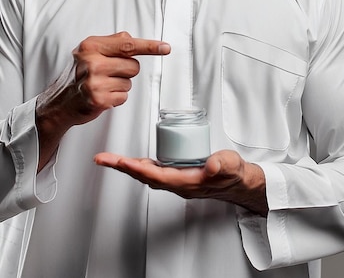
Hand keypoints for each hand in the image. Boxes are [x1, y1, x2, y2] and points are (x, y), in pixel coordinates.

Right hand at [36, 32, 169, 170]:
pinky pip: (123, 96)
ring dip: (120, 85)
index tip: (165, 48)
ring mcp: (94, 82)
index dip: (150, 46)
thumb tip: (134, 40)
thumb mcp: (89, 51)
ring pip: (129, 82)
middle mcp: (92, 62)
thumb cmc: (77, 75)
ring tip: (103, 85)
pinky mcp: (98, 100)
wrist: (60, 101)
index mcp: (91, 46)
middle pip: (133, 66)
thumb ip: (112, 43)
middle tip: (108, 73)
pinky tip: (102, 95)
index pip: (128, 44)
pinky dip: (116, 98)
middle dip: (126, 71)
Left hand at [94, 149, 267, 216]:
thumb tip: (212, 164)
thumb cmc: (234, 175)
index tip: (122, 162)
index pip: (156, 176)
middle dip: (122, 167)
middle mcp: (178, 183)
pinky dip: (140, 165)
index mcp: (187, 182)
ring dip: (127, 167)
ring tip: (110, 159)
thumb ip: (223, 164)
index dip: (138, 169)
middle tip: (103, 159)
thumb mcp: (232, 166)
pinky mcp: (178, 174)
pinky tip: (133, 161)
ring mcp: (177, 180)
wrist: (240, 183)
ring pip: (147, 174)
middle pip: (144, 176)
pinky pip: (153, 171)